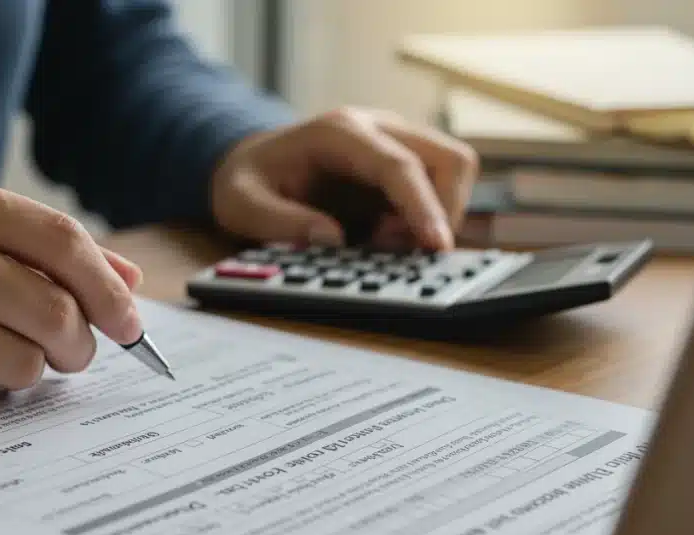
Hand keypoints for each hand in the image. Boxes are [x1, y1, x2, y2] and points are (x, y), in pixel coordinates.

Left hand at [210, 106, 479, 249]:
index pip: (401, 165)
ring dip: (435, 216)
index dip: (424, 206)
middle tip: (400, 247)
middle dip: (443, 211)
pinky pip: (438, 190)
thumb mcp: (240, 204)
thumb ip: (279, 222)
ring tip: (384, 240)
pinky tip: (384, 236)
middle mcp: (378, 128)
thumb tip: (331, 239)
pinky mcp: (402, 166)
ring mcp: (396, 144)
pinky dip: (423, 220)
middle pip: (450, 158)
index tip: (437, 246)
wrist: (251, 164)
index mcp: (340, 132)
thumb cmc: (247, 180)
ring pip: (453, 172)